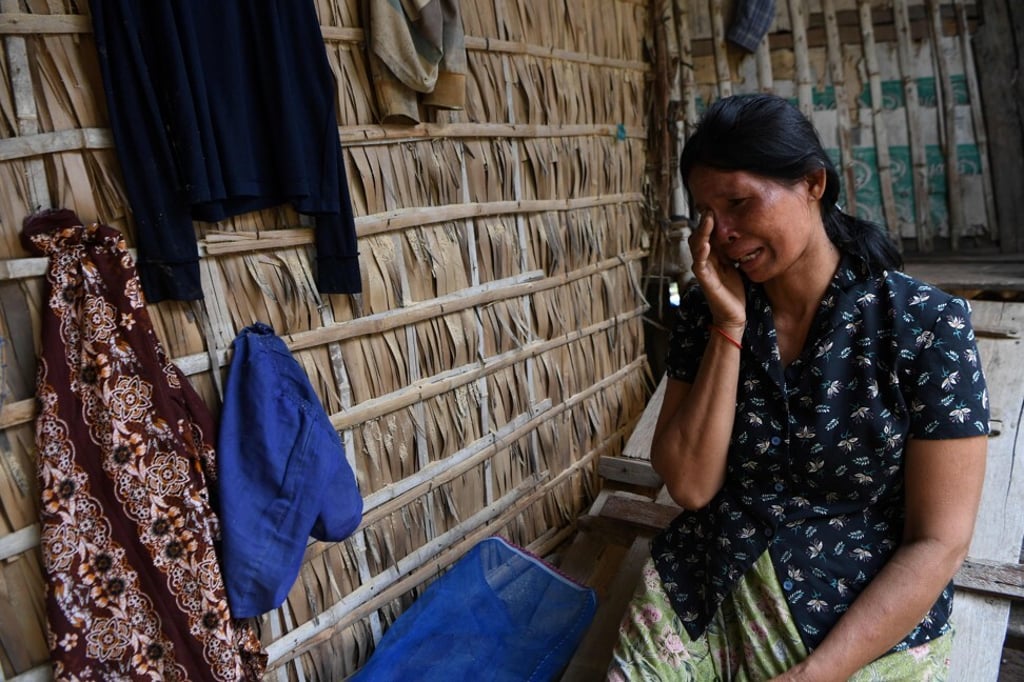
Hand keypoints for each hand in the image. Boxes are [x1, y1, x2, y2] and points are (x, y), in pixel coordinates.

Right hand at [688, 211, 745, 329]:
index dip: (709, 220)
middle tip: (709, 207)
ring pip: (696, 247)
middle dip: (703, 222)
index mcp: (712, 256)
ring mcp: (703, 270)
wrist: (733, 315)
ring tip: (707, 219)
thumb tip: (743, 231)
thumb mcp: (736, 265)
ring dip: (701, 232)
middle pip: (698, 236)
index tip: (714, 204)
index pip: (707, 234)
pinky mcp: (705, 281)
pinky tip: (705, 244)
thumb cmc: (734, 291)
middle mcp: (705, 261)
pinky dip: (701, 253)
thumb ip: (734, 251)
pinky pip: (699, 265)